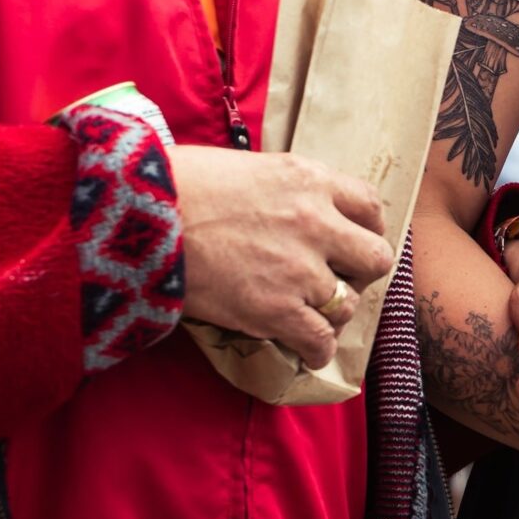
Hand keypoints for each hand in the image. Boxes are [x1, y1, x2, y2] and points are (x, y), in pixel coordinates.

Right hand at [170, 146, 391, 367]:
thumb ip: (284, 189)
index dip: (366, 227)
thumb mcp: (248, 167)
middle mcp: (317, 223)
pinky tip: (307, 351)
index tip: (352, 239)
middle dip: (359, 272)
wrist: (143, 215)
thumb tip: (288, 209)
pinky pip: (320, 340)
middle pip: (375, 258)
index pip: (370, 205)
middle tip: (336, 277)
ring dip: (333, 312)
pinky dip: (316, 350)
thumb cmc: (181, 184)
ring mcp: (301, 269)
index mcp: (311, 180)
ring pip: (348, 304)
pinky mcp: (277, 310)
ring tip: (312, 314)